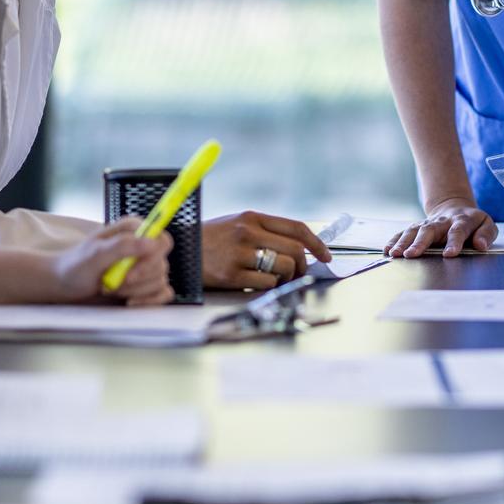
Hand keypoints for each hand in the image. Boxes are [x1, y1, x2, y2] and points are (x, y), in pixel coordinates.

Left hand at [52, 218, 174, 305]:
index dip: (152, 258)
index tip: (131, 273)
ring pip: (160, 281)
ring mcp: (145, 267)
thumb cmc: (76, 266)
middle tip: (112, 282)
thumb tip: (152, 242)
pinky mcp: (146, 284)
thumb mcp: (95, 254)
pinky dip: (149, 301)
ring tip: (111, 289)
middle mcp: (142, 247)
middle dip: (136, 280)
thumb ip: (123, 245)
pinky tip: (130, 301)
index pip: (162, 240)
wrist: (66, 286)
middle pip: (161, 264)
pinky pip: (163, 293)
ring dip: (134, 291)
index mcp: (133, 231)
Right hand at [201, 210, 334, 288]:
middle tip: (298, 273)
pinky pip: (267, 282)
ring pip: (284, 267)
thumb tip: (298, 248)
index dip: (316, 243)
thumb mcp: (235, 225)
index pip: (296, 227)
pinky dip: (269, 285)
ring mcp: (240, 253)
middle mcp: (248, 232)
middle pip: (295, 249)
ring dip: (286, 277)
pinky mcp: (232, 274)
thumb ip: (264, 232)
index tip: (325, 255)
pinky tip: (257, 283)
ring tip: (276, 279)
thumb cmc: (210, 241)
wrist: (178, 252)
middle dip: (303, 265)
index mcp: (252, 217)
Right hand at [387, 199, 496, 258]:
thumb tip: (480, 245)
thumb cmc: (473, 223)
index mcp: (462, 221)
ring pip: (413, 231)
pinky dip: (394, 240)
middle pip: (429, 230)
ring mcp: (427, 224)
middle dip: (420, 242)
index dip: (453, 242)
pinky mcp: (416, 227)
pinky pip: (403, 233)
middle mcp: (442, 221)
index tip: (449, 255)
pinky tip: (387, 250)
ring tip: (396, 254)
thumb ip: (486, 234)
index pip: (457, 231)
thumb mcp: (487, 225)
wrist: (455, 208)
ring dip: (403, 242)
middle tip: (411, 254)